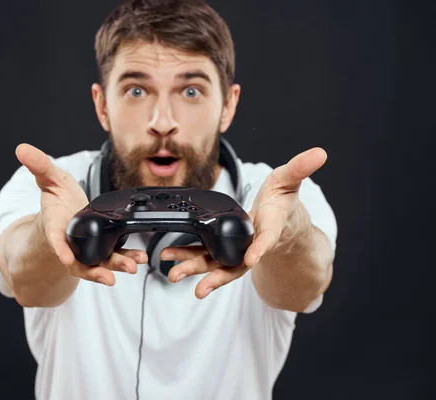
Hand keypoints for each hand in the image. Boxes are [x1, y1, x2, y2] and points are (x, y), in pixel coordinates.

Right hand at [15, 144, 147, 285]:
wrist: (65, 214)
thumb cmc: (56, 201)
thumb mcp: (49, 178)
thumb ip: (39, 166)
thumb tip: (22, 149)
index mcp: (55, 227)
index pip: (55, 238)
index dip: (59, 248)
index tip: (64, 257)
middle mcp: (71, 243)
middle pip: (81, 261)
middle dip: (95, 270)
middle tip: (109, 277)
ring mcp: (87, 248)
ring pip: (100, 263)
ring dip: (116, 266)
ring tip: (132, 267)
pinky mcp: (102, 248)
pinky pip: (112, 257)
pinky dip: (124, 259)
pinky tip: (139, 258)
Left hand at [160, 147, 327, 298]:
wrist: (281, 222)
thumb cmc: (283, 202)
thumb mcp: (290, 180)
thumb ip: (300, 168)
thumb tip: (319, 153)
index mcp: (272, 226)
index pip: (268, 238)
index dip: (260, 247)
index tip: (252, 257)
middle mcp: (253, 244)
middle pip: (237, 264)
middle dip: (217, 276)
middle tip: (199, 287)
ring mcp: (237, 249)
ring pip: (217, 264)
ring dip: (195, 269)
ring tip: (174, 274)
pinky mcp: (224, 247)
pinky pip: (206, 255)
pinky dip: (188, 256)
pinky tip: (169, 256)